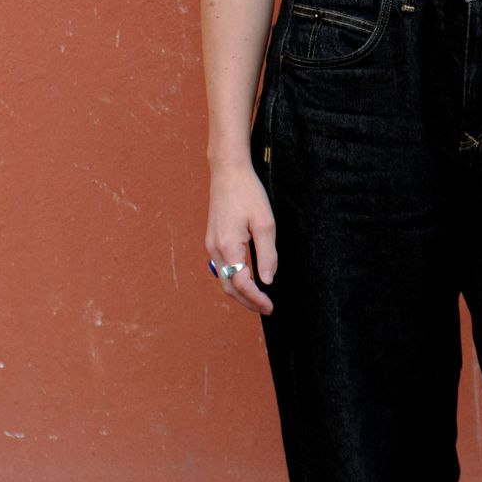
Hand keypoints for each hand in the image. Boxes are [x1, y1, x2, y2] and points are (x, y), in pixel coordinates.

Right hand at [204, 162, 276, 316]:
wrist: (228, 172)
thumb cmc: (248, 193)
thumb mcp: (265, 223)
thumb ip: (267, 254)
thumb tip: (267, 281)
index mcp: (228, 247)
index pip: (241, 284)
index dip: (256, 299)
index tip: (270, 308)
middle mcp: (215, 249)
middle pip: (228, 287)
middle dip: (247, 302)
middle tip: (266, 309)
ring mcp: (211, 245)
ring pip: (223, 279)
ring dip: (240, 293)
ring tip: (258, 299)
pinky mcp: (213, 240)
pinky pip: (222, 267)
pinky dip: (234, 279)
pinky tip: (247, 280)